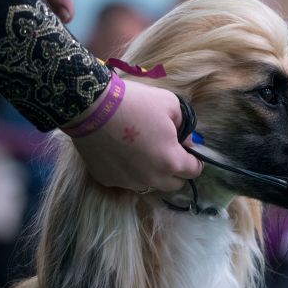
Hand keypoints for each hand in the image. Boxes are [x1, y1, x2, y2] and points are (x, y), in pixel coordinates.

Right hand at [69, 79, 202, 191]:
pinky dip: (128, 170)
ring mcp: (128, 182)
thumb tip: (186, 141)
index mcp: (171, 161)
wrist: (92, 106)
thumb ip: (185, 126)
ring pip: (149, 184)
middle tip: (167, 151)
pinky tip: (120, 152)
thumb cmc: (136, 103)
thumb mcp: (171, 104)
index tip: (188, 151)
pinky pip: (125, 180)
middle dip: (176, 170)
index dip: (195, 160)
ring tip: (142, 151)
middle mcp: (151, 178)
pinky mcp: (107, 180)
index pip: (194, 171)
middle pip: (174, 184)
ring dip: (152, 173)